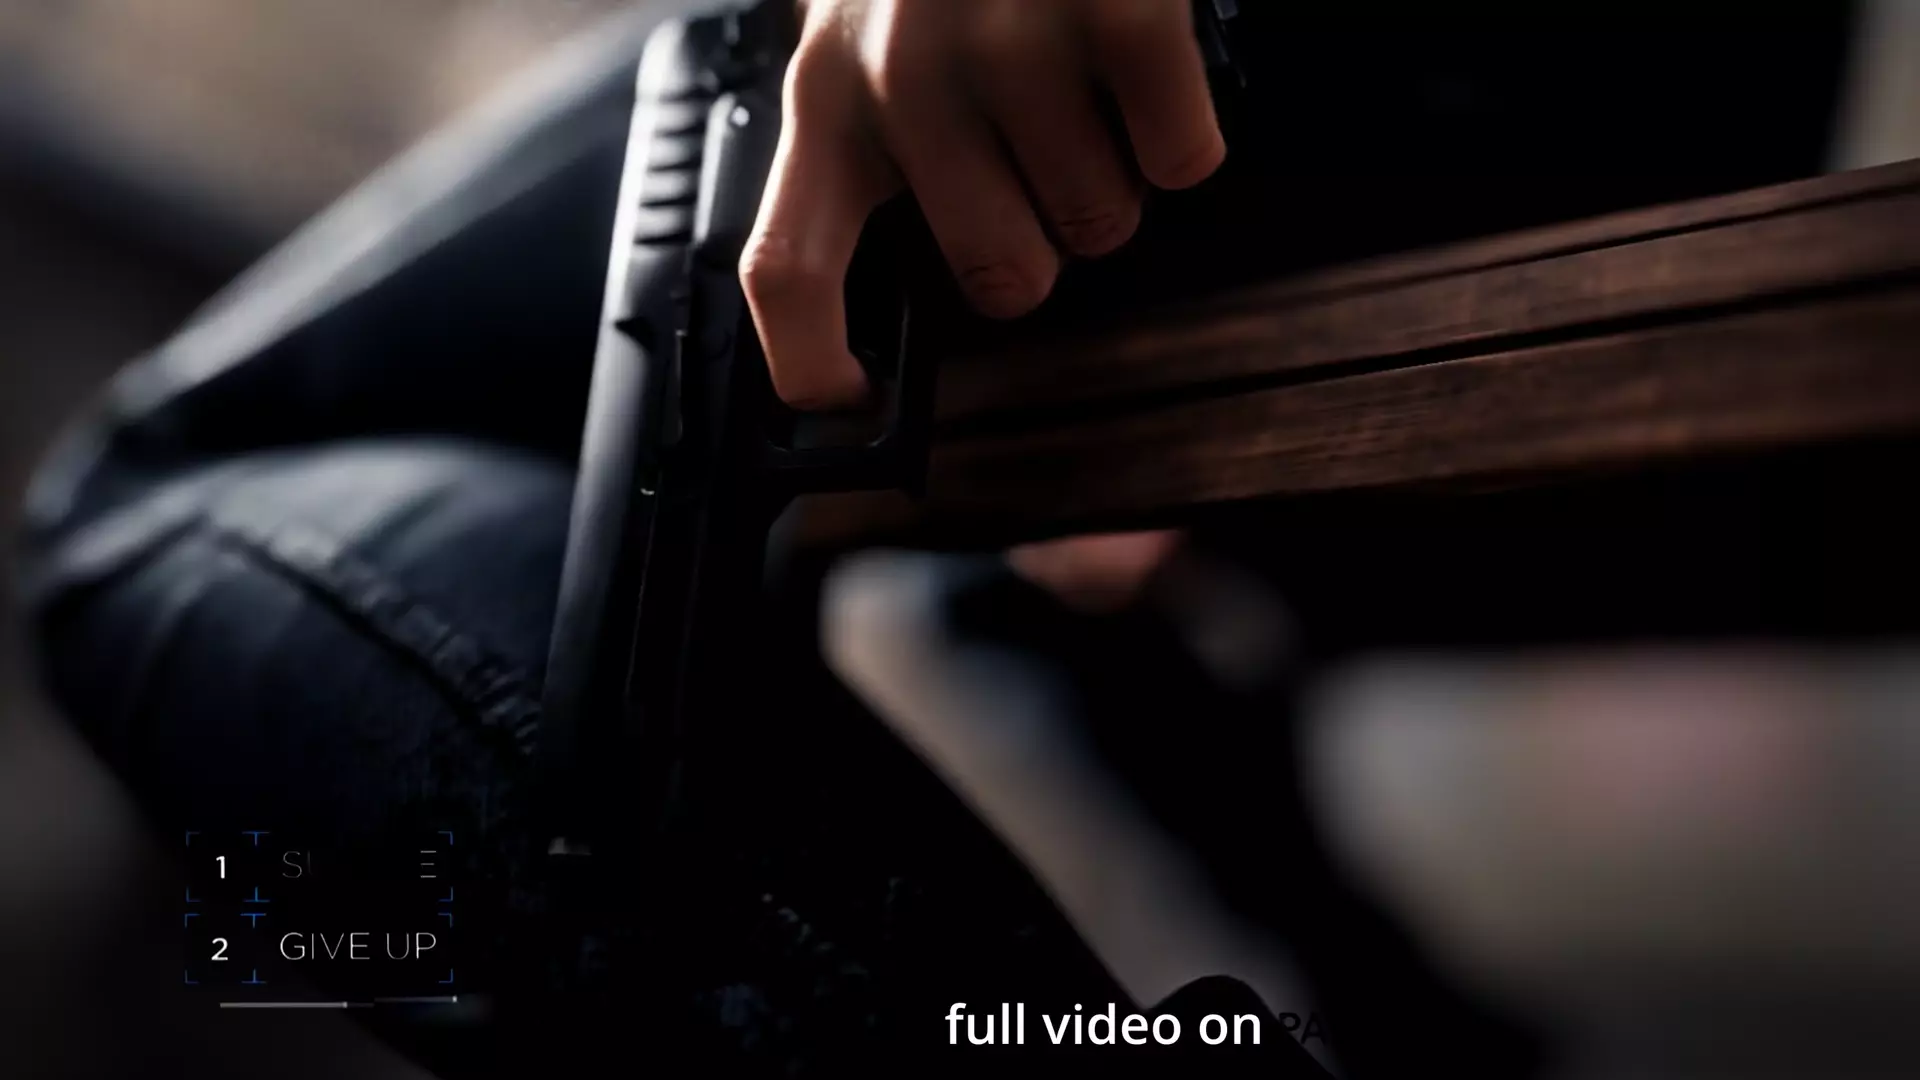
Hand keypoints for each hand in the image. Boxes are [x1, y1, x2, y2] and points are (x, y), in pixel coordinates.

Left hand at [742, 0, 1225, 408]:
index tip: (850, 405)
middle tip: (1043, 154)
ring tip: (1084, 83)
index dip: (813, 361)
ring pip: (1103, 223)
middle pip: (1006, 275)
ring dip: (1115, 173)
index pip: (785, 267)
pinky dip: (1182, 130)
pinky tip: (1143, 65)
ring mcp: (1012, 45)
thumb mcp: (868, 44)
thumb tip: (894, 322)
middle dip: (1047, 234)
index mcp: (826, 96)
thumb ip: (867, 160)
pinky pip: (1182, 162)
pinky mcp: (1117, 13)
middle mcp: (903, 79)